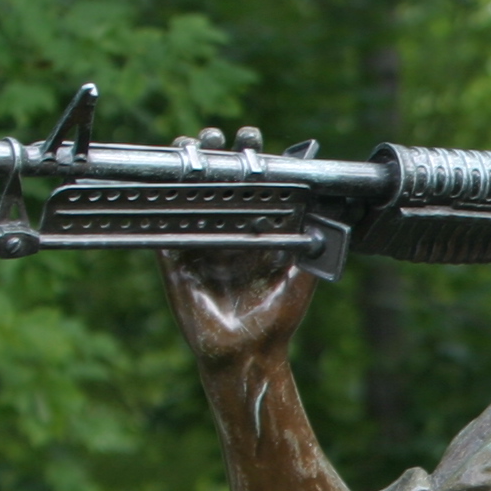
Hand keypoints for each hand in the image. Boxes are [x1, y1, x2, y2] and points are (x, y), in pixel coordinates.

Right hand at [157, 127, 317, 370]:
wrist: (250, 353)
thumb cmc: (278, 318)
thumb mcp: (302, 274)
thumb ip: (310, 239)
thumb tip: (329, 204)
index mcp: (255, 234)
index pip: (251, 188)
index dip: (250, 161)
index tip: (253, 138)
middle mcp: (227, 235)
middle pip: (218, 185)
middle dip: (216, 156)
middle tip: (217, 136)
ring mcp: (200, 247)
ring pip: (188, 198)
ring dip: (187, 170)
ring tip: (189, 145)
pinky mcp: (174, 263)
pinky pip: (164, 229)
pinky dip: (162, 205)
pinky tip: (163, 181)